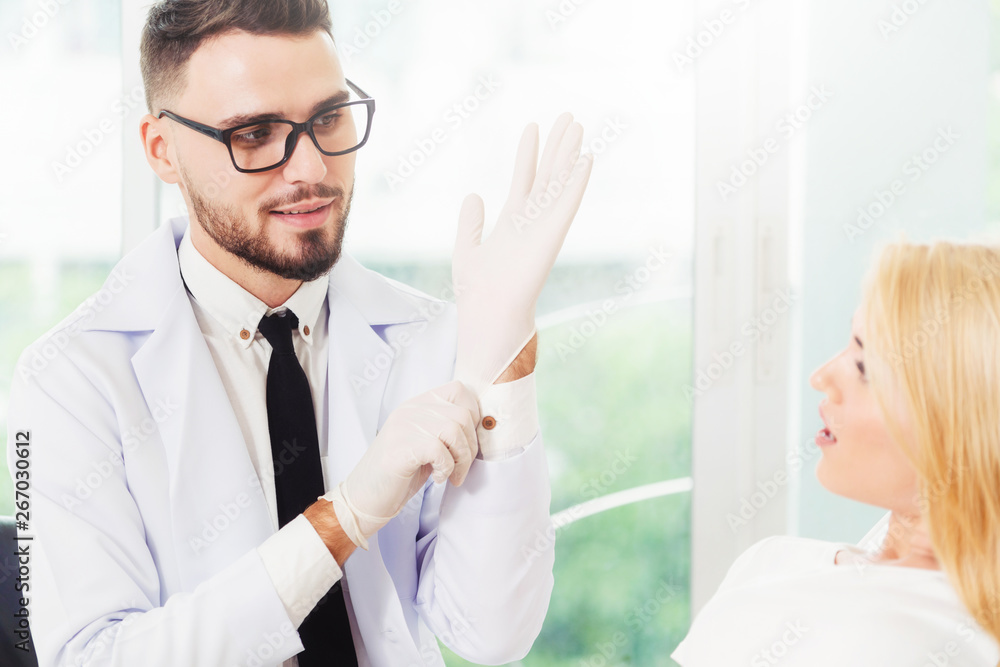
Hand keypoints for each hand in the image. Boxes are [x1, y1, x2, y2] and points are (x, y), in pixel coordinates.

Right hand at [320, 381, 479, 549]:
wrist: (365, 497)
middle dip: (470, 446)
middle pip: (462, 415)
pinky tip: (437, 479)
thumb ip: (445, 430)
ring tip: (450, 475)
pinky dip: (446, 468)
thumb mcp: (425, 443)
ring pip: (454, 431)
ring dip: (461, 459)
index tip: (467, 441)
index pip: (459, 390)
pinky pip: (440, 450)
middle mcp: (410, 410)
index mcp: (417, 405)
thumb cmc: (399, 474)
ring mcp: (404, 426)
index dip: (473, 414)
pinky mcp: (402, 446)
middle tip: (460, 468)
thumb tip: (479, 428)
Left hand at [452, 112, 593, 393]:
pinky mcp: (551, 236)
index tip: (532, 126)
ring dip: (568, 154)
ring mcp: (543, 227)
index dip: (529, 153)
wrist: (488, 318)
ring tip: (576, 125)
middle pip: (548, 174)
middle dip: (556, 146)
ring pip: (559, 182)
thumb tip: (474, 196)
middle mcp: (531, 221)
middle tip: (568, 117)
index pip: (524, 179)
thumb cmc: (477, 293)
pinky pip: (567, 204)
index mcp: (512, 223)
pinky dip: (577, 182)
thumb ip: (471, 223)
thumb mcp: (466, 249)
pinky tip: (586, 159)